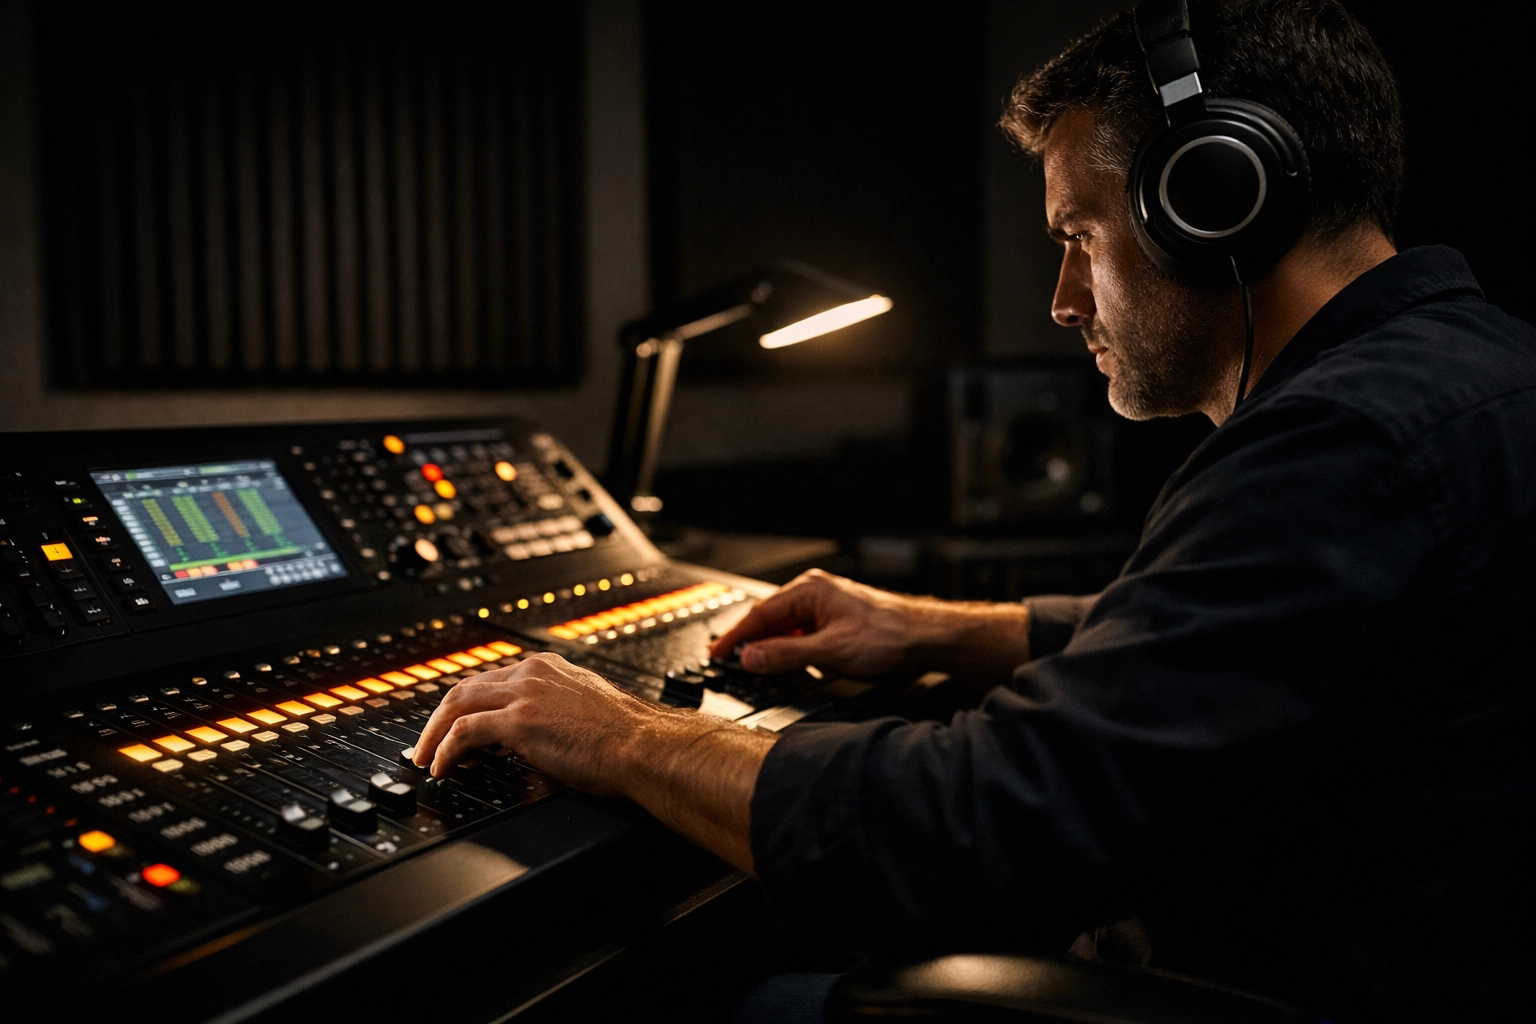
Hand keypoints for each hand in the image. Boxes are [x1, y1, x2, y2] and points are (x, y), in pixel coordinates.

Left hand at [411, 653, 650, 792]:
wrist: (642, 745)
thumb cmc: (625, 738)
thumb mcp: (583, 711)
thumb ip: (555, 712)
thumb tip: (535, 737)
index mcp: (549, 667)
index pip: (491, 679)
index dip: (466, 705)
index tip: (454, 727)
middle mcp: (533, 673)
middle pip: (465, 687)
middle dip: (438, 718)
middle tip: (426, 744)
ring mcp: (525, 693)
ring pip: (457, 704)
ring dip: (434, 734)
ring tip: (426, 758)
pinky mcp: (520, 720)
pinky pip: (465, 732)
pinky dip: (446, 750)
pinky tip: (442, 767)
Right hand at [710, 569, 1031, 681]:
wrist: (923, 638)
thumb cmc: (887, 634)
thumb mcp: (829, 650)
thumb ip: (785, 654)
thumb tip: (751, 657)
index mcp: (808, 590)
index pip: (759, 614)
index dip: (735, 637)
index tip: (717, 653)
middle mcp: (814, 592)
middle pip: (770, 619)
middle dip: (750, 642)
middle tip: (729, 662)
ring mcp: (825, 605)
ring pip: (786, 627)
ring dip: (772, 647)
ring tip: (757, 667)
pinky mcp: (835, 620)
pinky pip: (802, 633)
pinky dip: (791, 649)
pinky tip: (791, 665)